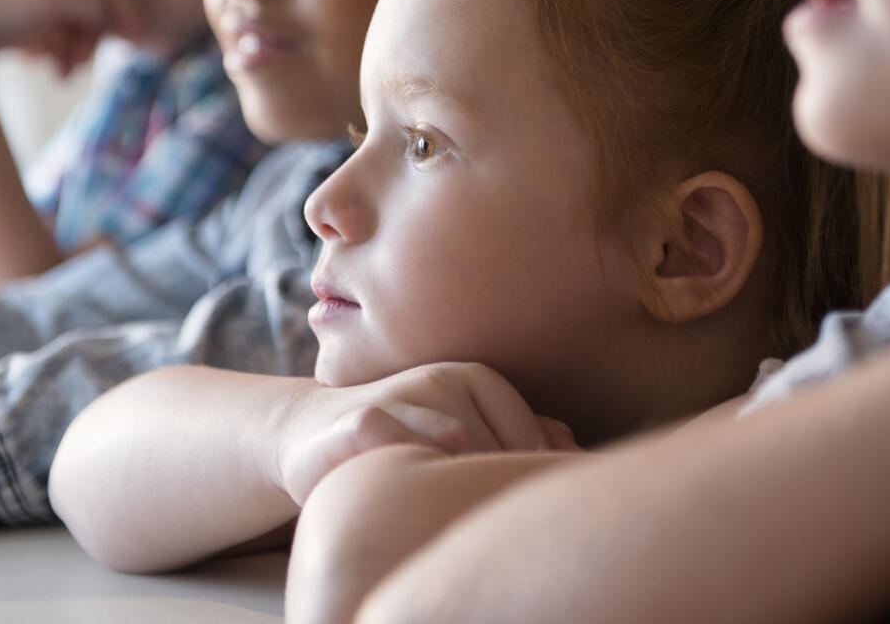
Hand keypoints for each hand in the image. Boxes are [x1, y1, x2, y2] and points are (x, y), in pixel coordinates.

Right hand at [277, 363, 577, 504]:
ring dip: (459, 481)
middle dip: (495, 483)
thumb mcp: (462, 427)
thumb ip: (518, 432)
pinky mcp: (364, 419)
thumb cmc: (402, 436)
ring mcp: (402, 393)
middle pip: (498, 444)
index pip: (530, 436)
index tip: (524, 509)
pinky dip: (417, 468)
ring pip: (460, 443)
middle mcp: (442, 377)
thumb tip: (577, 451)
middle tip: (483, 513)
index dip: (531, 476)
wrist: (312, 434)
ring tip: (449, 507)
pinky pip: (406, 447)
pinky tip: (414, 491)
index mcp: (475, 378)